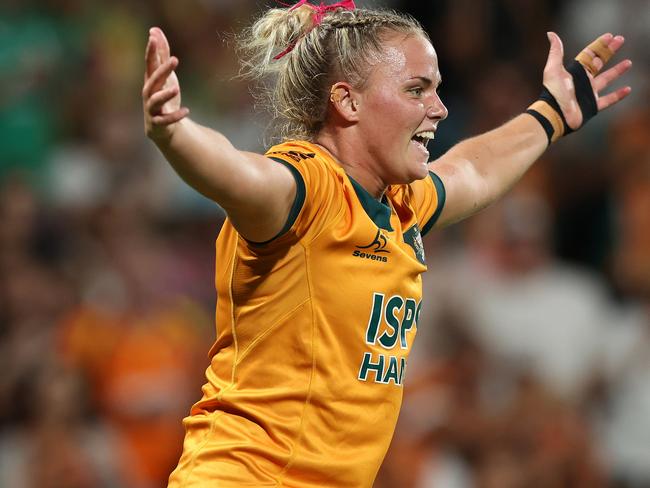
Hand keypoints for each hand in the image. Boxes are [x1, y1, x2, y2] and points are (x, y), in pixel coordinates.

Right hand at [143, 27, 188, 141]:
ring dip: (165, 94)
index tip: (153, 37)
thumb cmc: (163, 96)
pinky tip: (186, 111)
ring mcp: (152, 109)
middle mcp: (149, 93)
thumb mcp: (165, 75)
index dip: (151, 51)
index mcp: (151, 80)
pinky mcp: (158, 123)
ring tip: (176, 88)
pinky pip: (166, 120)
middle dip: (162, 70)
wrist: (162, 127)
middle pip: (153, 80)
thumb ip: (161, 54)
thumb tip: (154, 30)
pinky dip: (175, 115)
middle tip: (175, 59)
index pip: (149, 63)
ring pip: (155, 100)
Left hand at [542, 32, 631, 128]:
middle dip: (610, 51)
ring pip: (606, 79)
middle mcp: (583, 81)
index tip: (610, 36)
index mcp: (575, 71)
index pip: (589, 54)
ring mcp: (588, 93)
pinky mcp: (592, 106)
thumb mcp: (553, 68)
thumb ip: (556, 51)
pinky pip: (608, 100)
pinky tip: (628, 89)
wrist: (554, 114)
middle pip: (599, 63)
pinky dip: (618, 95)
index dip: (599, 45)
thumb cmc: (553, 92)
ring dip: (617, 71)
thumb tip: (551, 34)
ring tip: (629, 62)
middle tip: (621, 40)